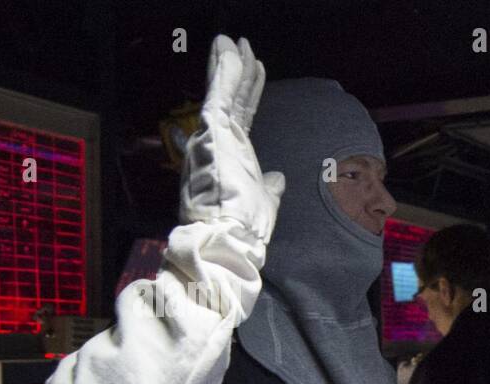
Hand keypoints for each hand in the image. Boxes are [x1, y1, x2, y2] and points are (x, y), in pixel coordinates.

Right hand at [179, 35, 285, 242]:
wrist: (229, 237)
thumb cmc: (245, 225)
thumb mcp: (264, 201)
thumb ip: (270, 186)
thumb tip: (278, 178)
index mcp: (230, 155)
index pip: (240, 115)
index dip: (247, 91)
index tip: (254, 69)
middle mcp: (217, 142)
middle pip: (230, 98)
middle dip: (236, 70)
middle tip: (239, 44)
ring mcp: (212, 135)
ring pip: (223, 92)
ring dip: (229, 64)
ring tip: (233, 40)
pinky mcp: (211, 132)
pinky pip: (220, 94)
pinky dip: (226, 72)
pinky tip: (230, 50)